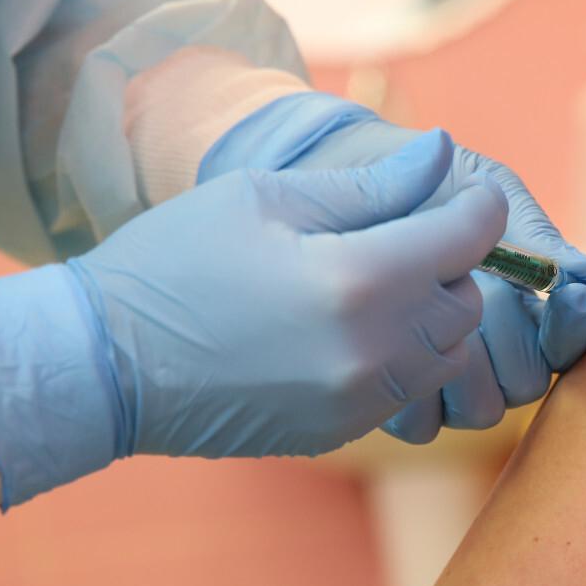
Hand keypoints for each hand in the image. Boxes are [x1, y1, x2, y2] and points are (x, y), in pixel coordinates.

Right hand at [0, 133, 505, 505]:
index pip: (466, 240)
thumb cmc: (174, 262)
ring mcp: (359, 401)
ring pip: (445, 355)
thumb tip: (444, 153)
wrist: (104, 364)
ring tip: (372, 284)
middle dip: (450, 265)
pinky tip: (345, 329)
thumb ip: (369, 183)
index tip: (473, 193)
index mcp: (357, 280)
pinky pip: (406, 390)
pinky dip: (399, 357)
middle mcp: (373, 351)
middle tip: (403, 236)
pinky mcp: (341, 431)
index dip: (480, 209)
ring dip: (429, 316)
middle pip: (464, 303)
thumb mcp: (266, 198)